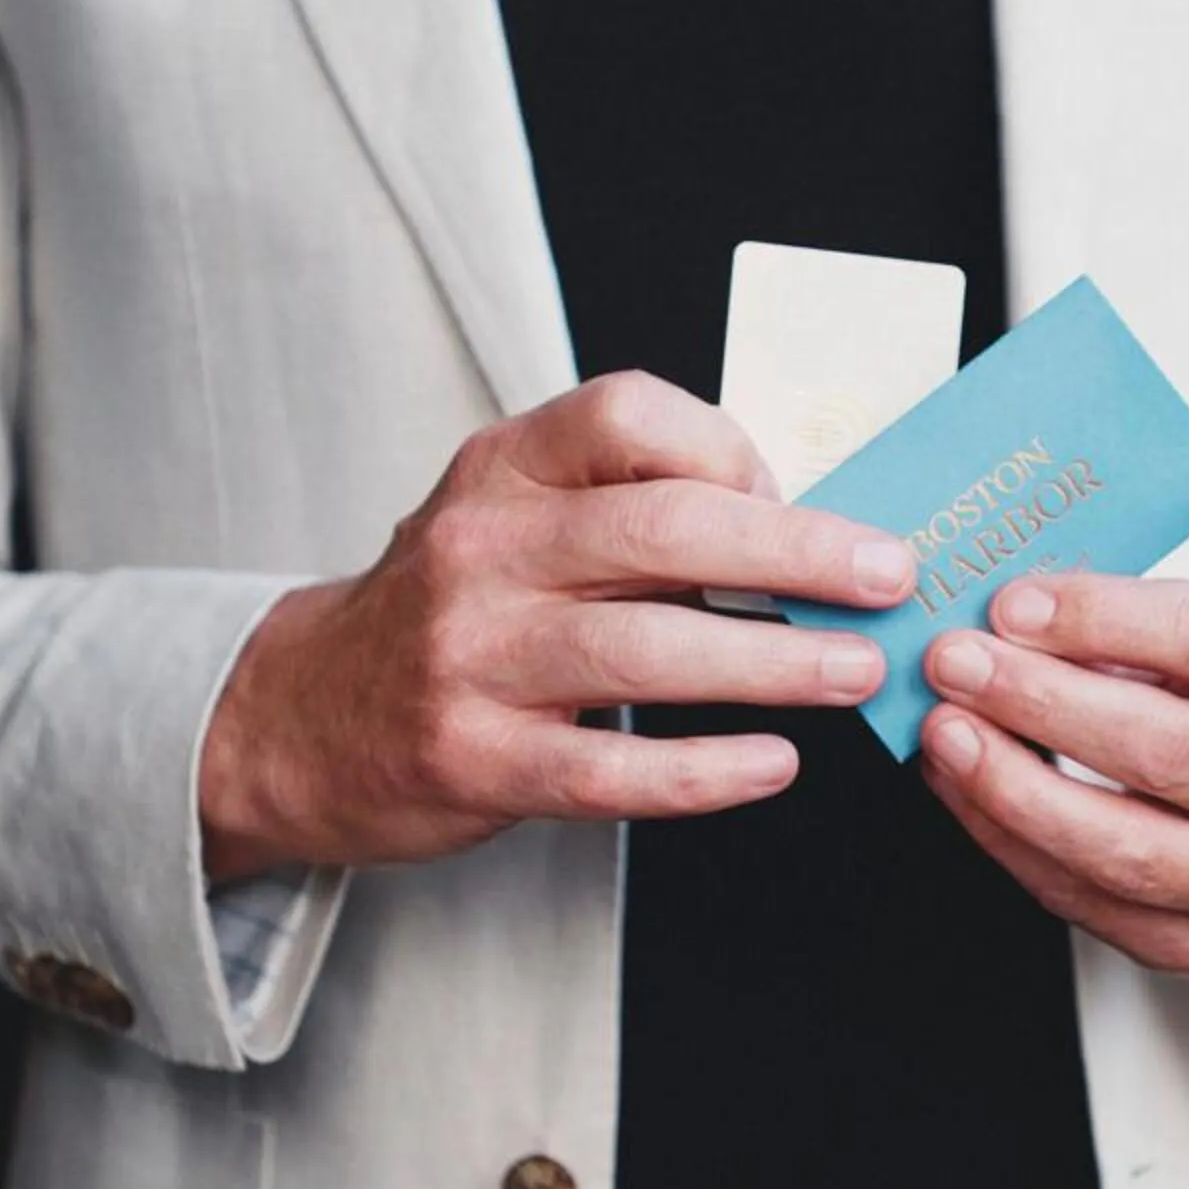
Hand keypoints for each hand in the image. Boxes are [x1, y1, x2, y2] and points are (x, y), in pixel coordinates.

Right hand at [199, 372, 915, 878]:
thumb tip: (806, 521)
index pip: (628, 415)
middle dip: (796, 552)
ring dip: (772, 665)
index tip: (803, 498)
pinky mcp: (474, 759)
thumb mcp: (514, 517)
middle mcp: (480, 549)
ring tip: (854, 672)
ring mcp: (470, 658)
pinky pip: (609, 773)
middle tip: (886, 576)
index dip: (733, 450)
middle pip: (659, 529)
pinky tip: (772, 765)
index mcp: (502, 467)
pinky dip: (704, 771)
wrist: (301, 717)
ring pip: (645, 652)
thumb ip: (628, 505)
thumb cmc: (453, 611)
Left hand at [918, 574, 1188, 978]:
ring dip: (1012, 788)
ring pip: (1123, 848)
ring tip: (946, 734)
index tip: (1012, 606)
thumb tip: (1002, 618)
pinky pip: (1090, 903)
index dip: (1101, 620)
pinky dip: (1010, 843)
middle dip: (1039, 703)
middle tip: (955, 665)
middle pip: (1164, 751)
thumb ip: (1125, 618)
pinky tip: (965, 791)